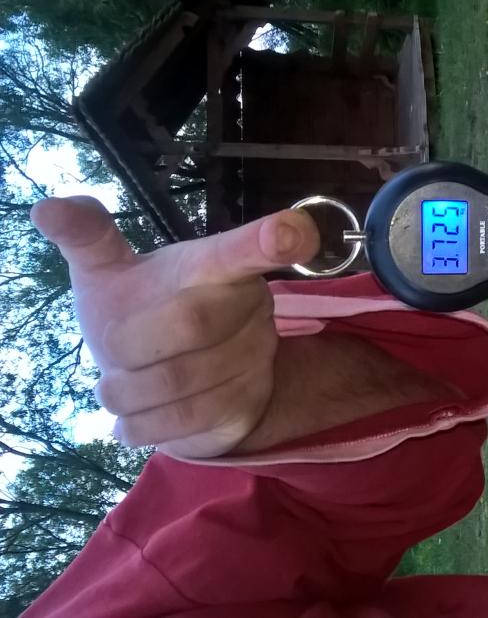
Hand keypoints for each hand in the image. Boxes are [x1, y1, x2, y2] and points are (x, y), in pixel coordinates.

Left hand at [31, 197, 319, 458]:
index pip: (245, 249)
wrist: (175, 382)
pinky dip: (142, 424)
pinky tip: (130, 421)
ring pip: (183, 380)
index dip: (272, 239)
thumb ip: (87, 237)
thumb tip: (47, 209)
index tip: (294, 231)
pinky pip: (188, 420)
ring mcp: (257, 355)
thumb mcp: (109, 272)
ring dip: (127, 392)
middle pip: (192, 321)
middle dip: (129, 345)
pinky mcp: (249, 402)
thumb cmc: (140, 314)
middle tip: (108, 350)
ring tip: (115, 388)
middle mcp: (251, 304)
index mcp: (215, 264)